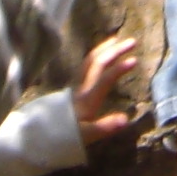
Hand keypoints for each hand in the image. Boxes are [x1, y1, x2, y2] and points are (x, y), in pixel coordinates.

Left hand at [72, 32, 141, 147]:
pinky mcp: (74, 89)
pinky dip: (96, 56)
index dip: (119, 69)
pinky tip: (100, 56)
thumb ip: (105, 126)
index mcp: (87, 98)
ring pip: (89, 61)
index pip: (105, 79)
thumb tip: (125, 119)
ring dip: (104, 49)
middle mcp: (82, 88)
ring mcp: (77, 86)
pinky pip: (86, 66)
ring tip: (115, 40)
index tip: (135, 60)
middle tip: (132, 41)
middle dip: (115, 51)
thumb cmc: (65, 135)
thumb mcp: (86, 134)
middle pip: (97, 63)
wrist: (41, 134)